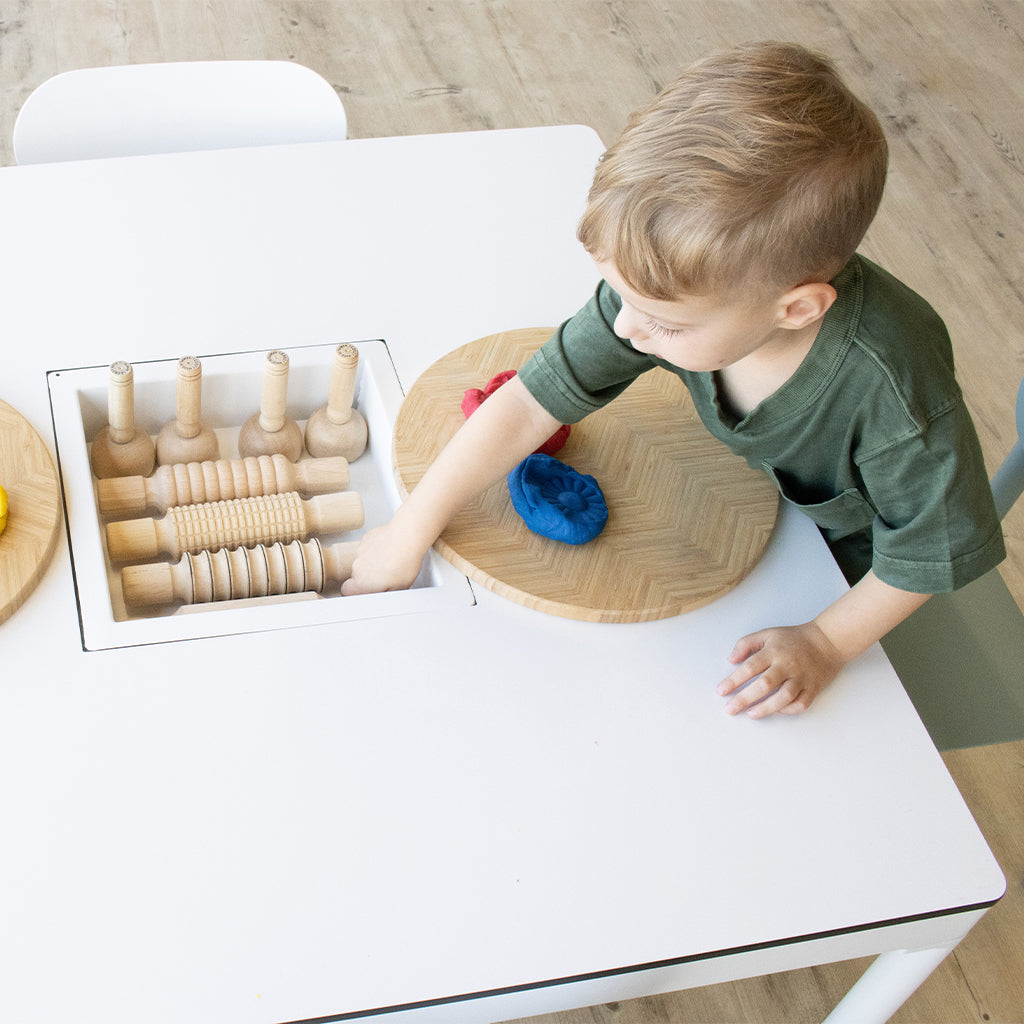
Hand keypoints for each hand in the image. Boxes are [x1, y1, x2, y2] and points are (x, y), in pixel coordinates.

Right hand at [340, 522, 427, 595]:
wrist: (407, 536)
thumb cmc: (405, 561)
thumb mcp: (400, 588)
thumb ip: (386, 595)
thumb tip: (383, 599)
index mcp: (362, 582)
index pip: (347, 591)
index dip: (356, 592)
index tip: (366, 591)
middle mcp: (357, 567)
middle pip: (357, 576)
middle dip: (368, 577)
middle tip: (386, 576)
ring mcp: (360, 552)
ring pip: (363, 562)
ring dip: (373, 563)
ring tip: (391, 562)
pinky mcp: (365, 540)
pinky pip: (367, 548)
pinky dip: (376, 550)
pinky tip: (389, 550)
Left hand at [716, 622, 844, 718]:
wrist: (828, 640)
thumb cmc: (794, 638)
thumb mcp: (767, 634)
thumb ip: (746, 644)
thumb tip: (731, 660)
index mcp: (774, 651)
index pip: (750, 667)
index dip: (733, 680)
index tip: (721, 691)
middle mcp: (787, 665)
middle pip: (764, 684)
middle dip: (745, 698)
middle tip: (730, 709)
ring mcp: (802, 678)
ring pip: (784, 697)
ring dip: (766, 708)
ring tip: (751, 714)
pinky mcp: (814, 688)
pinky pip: (802, 703)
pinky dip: (789, 710)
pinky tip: (776, 711)